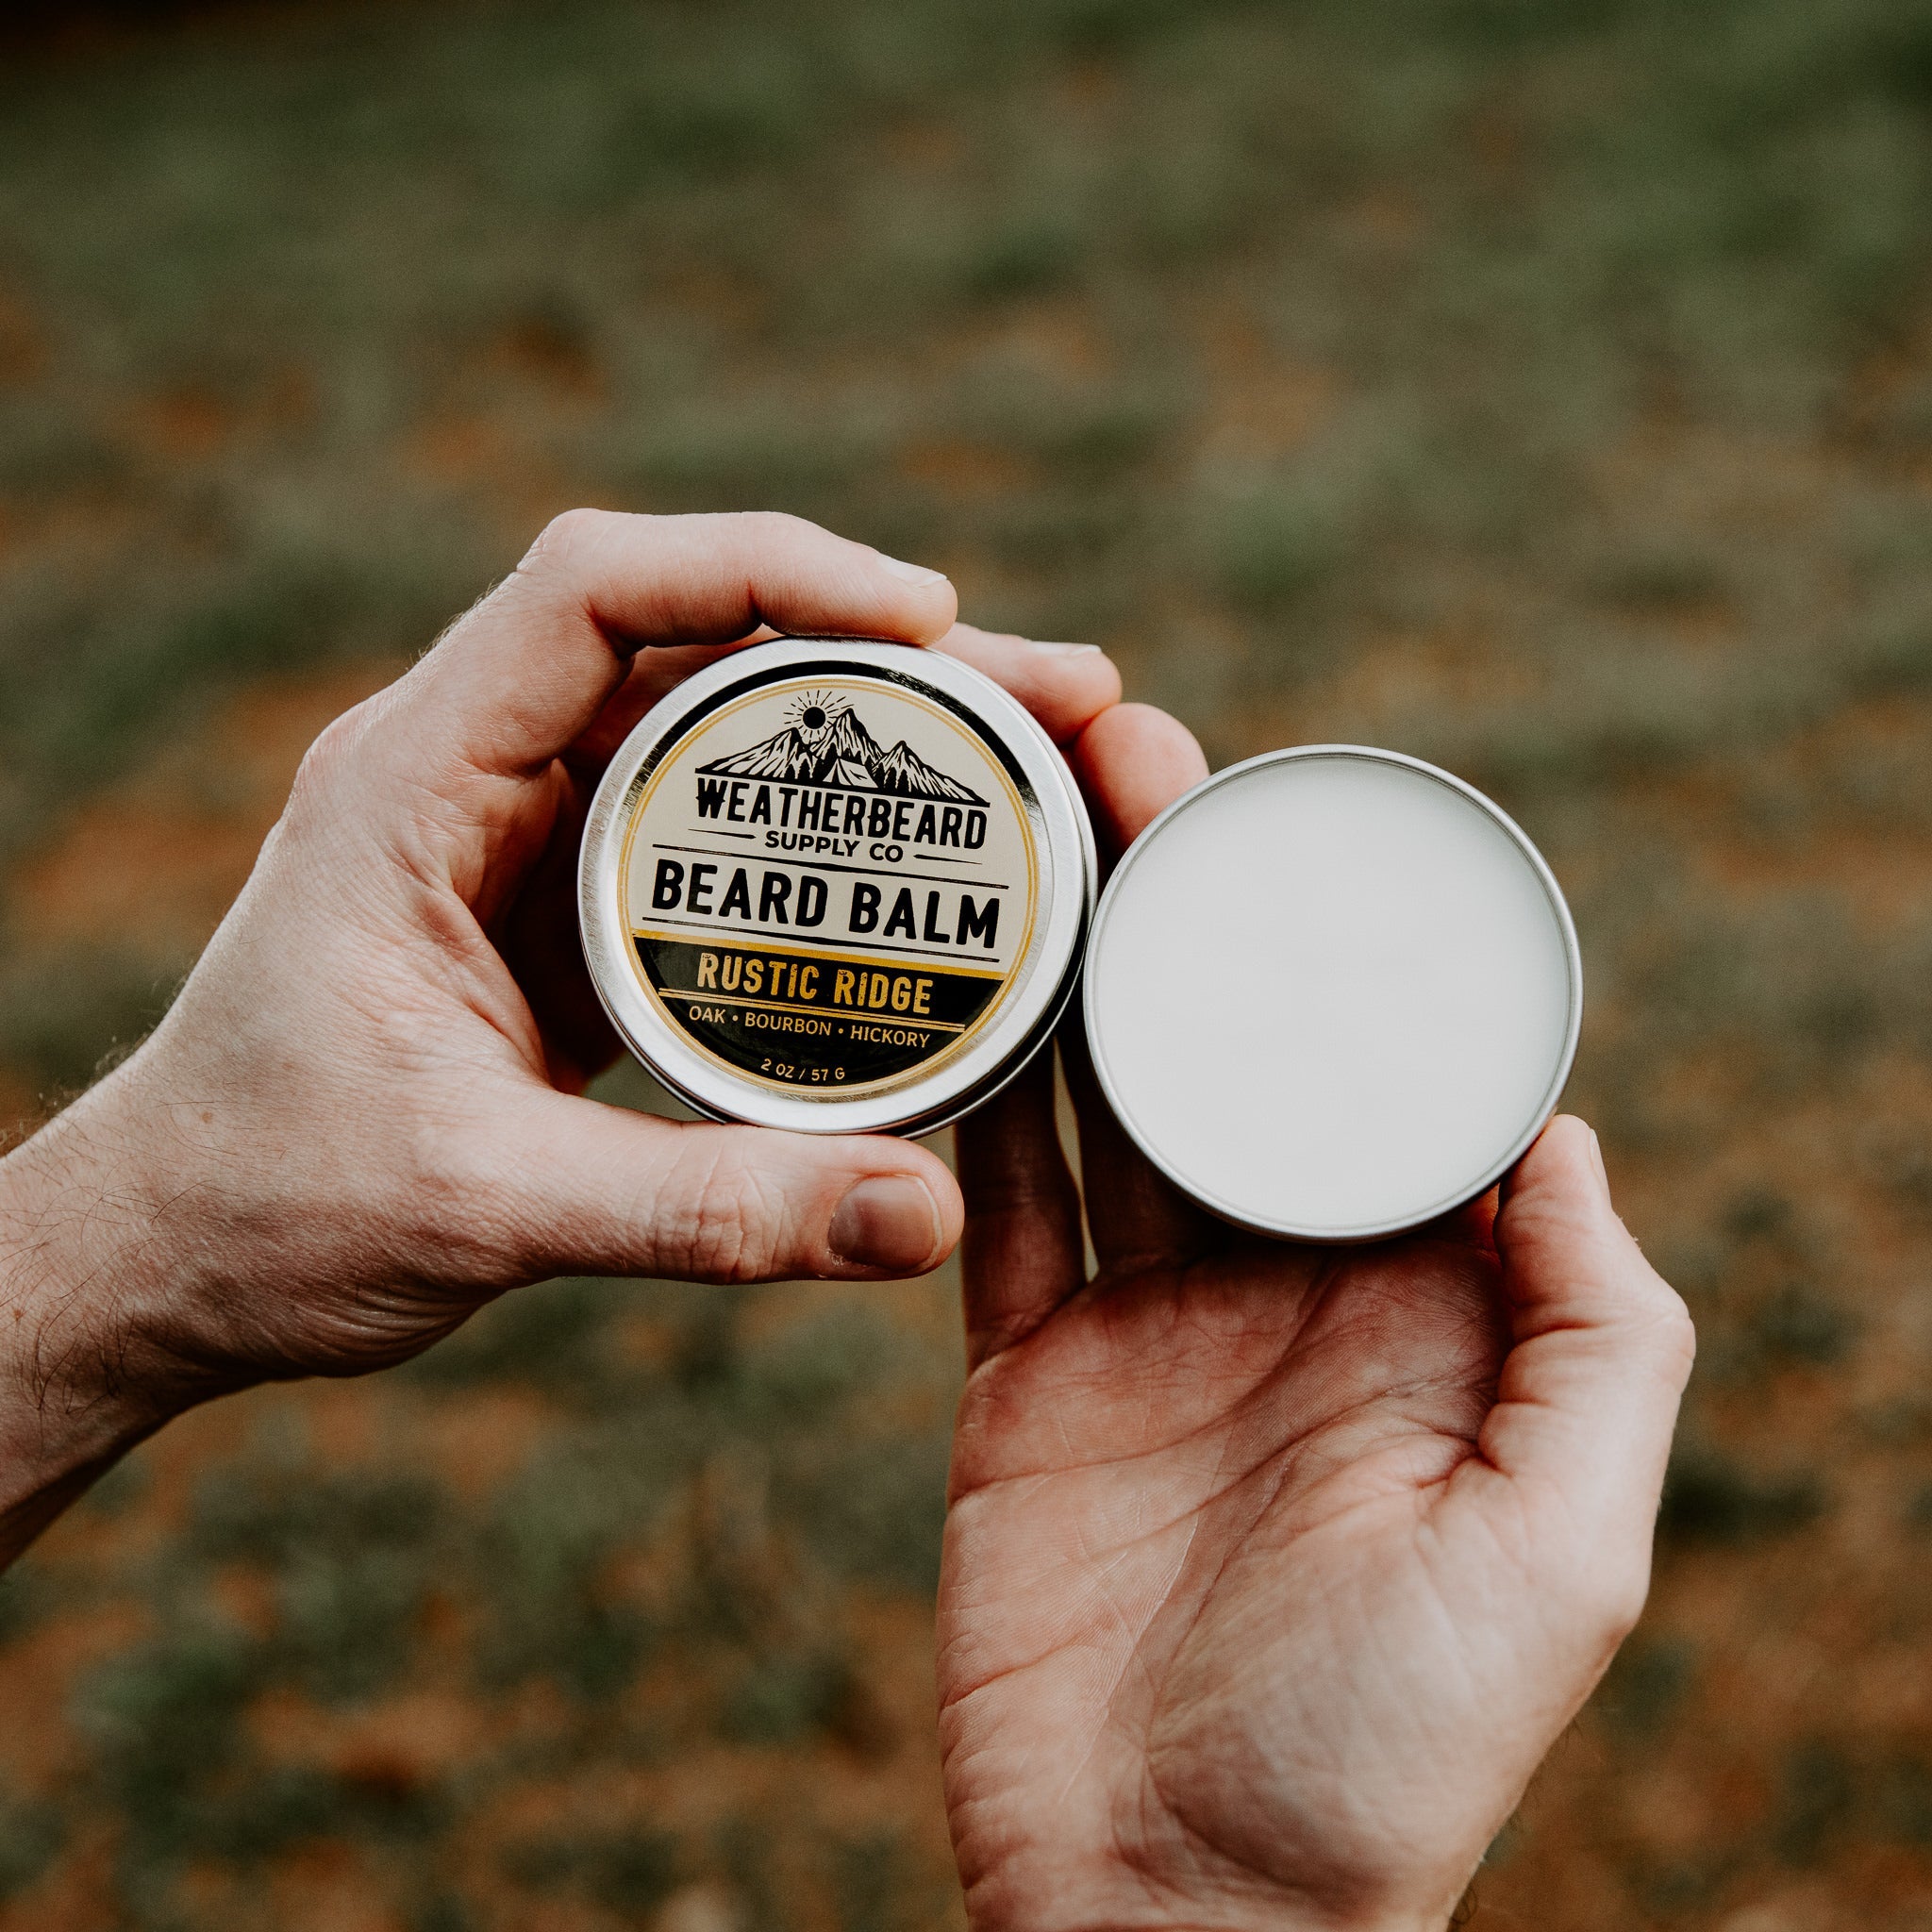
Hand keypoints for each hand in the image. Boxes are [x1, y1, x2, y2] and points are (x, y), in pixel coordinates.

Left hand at [0, 510, 1118, 1560]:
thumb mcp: (487, 1209)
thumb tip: (924, 1215)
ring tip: (1022, 763)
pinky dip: (818, 832)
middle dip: (876, 650)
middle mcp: (467, 776)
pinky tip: (918, 872)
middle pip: (692, 641)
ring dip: (860, 732)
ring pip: (713, 729)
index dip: (764, 567)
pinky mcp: (559, 908)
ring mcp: (516, 837)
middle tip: (1049, 694)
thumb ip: (704, 1211)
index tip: (925, 615)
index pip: (591, 591)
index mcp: (409, 785)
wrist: (169, 1258)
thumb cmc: (270, 1211)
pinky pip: (710, 831)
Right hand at [940, 707, 1694, 1931]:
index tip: (1295, 814)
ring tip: (1037, 828)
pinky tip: (954, 993)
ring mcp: (1146, 1328)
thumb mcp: (1562, 1549)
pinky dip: (974, 1106)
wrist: (1174, 1916)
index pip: (1385, 1080)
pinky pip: (996, 1212)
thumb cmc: (1391, 1758)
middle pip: (1229, 1055)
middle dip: (1189, 906)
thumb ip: (1596, 1337)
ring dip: (1078, 968)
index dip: (1348, 943)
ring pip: (1106, 1100)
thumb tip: (1555, 1126)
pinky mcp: (1025, 1378)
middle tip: (1131, 754)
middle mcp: (1283, 1293)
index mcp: (1418, 1309)